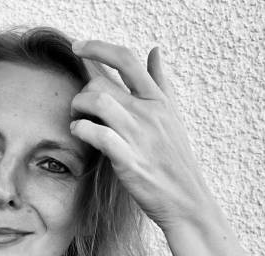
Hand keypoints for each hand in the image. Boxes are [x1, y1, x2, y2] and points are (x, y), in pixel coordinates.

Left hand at [70, 40, 213, 232]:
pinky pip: (96, 133)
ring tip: (78, 121)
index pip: (127, 60)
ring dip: (78, 108)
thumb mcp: (173, 117)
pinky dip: (81, 129)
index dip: (98, 48)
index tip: (78, 47)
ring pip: (96, 102)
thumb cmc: (177, 161)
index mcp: (158, 100)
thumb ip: (161, 84)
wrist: (186, 200)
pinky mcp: (127, 160)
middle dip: (81, 91)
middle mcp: (148, 113)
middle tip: (79, 108)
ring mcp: (138, 136)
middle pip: (102, 82)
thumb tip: (155, 52)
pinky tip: (80, 134)